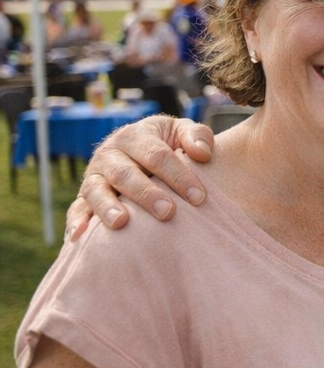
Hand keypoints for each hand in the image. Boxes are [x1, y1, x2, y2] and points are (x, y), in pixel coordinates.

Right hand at [66, 115, 216, 239]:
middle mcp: (109, 154)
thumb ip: (197, 135)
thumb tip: (202, 153)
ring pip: (96, 190)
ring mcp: (94, 176)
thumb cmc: (167, 144)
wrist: (138, 151)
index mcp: (134, 136)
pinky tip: (80, 236)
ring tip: (121, 223)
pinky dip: (77, 221)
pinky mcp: (84, 197)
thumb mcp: (180, 132)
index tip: (199, 198)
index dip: (179, 176)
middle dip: (147, 194)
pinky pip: (77, 209)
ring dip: (108, 207)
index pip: (157, 155)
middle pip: (125, 174)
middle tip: (168, 212)